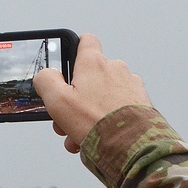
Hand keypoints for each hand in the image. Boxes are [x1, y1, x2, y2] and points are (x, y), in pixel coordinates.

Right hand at [33, 34, 151, 152]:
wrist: (133, 146)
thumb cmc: (98, 123)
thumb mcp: (58, 101)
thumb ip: (46, 81)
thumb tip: (45, 75)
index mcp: (94, 63)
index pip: (85, 41)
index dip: (73, 50)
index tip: (67, 65)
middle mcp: (115, 69)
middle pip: (90, 76)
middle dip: (76, 97)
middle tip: (67, 118)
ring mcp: (131, 86)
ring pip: (104, 95)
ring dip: (90, 113)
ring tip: (81, 135)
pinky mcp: (141, 103)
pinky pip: (119, 108)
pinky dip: (107, 120)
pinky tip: (99, 138)